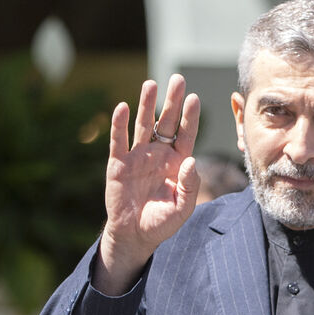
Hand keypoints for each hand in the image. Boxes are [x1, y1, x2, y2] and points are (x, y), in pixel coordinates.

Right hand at [94, 74, 200, 294]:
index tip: (194, 98)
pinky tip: (121, 106)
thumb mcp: (182, 207)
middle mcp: (159, 154)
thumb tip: (191, 161)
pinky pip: (119, 140)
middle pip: (166, 122)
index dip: (190, 117)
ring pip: (143, 125)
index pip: (186, 134)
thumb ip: (189, 186)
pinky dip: (119, 124)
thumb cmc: (162, 221)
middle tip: (178, 79)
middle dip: (172, 101)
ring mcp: (138, 156)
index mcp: (178, 162)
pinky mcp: (118, 163)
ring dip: (146, 105)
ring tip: (151, 83)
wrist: (135, 235)